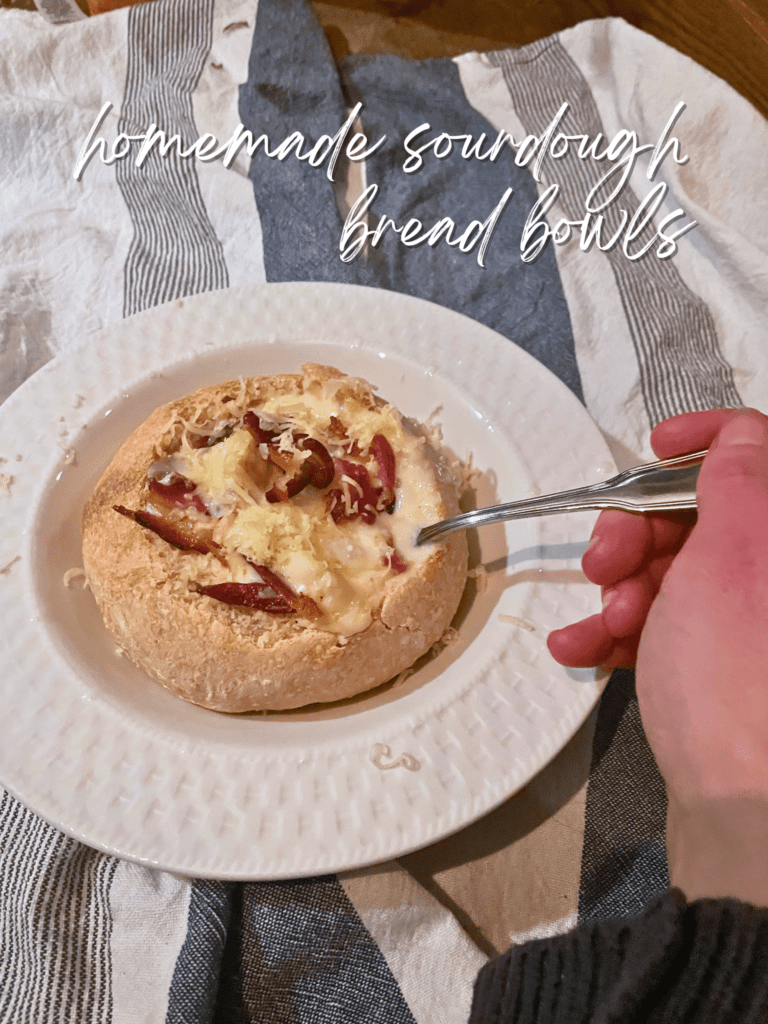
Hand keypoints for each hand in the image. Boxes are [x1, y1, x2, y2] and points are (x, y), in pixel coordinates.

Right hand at [550, 409, 767, 904]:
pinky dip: (619, 631)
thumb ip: (738, 479)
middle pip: (703, 514)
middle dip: (640, 532)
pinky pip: (664, 624)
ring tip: (604, 620)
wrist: (744, 810)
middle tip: (610, 559)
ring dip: (621, 589)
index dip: (706, 439)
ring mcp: (750, 624)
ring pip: (674, 571)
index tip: (656, 448)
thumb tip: (740, 436)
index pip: (759, 451)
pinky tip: (584, 648)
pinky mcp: (721, 664)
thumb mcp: (735, 559)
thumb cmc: (742, 691)